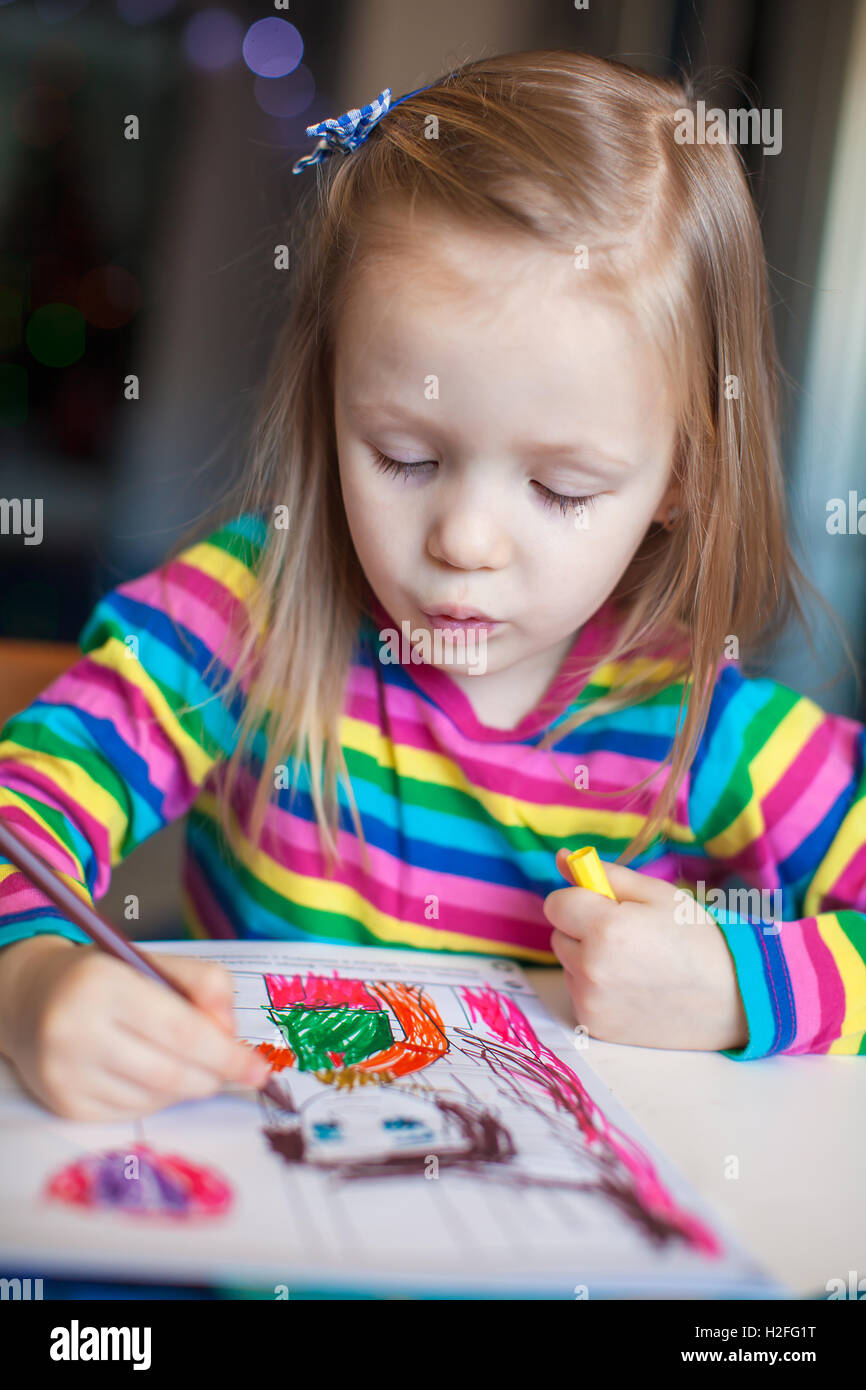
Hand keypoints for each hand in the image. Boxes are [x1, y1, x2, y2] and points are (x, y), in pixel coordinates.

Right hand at [0, 936, 270, 1118]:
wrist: (30, 997)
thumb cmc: (106, 977)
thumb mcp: (154, 961)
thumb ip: (205, 985)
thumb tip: (231, 1034)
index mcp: (103, 985)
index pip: (180, 1031)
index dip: (226, 1054)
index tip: (259, 1068)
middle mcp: (76, 1031)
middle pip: (172, 1073)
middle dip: (214, 1075)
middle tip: (236, 1069)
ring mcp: (66, 1074)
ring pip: (156, 1098)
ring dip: (186, 1085)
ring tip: (182, 1059)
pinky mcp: (64, 1104)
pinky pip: (133, 1113)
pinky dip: (157, 1097)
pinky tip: (149, 1072)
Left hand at [543, 851, 748, 1051]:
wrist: (730, 998)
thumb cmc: (695, 937)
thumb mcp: (656, 894)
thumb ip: (604, 874)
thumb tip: (560, 858)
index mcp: (605, 928)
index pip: (556, 904)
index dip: (581, 900)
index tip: (606, 906)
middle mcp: (591, 968)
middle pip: (559, 935)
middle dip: (583, 930)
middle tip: (628, 936)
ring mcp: (591, 1001)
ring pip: (568, 965)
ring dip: (588, 960)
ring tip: (634, 964)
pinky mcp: (595, 1025)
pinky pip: (579, 993)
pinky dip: (596, 988)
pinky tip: (632, 988)